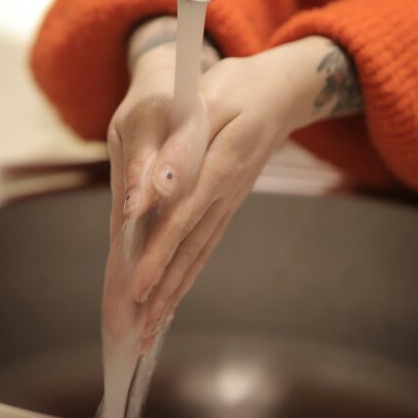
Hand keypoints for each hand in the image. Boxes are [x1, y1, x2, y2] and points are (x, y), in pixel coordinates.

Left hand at [106, 27, 362, 351]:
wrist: (280, 92)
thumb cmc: (239, 88)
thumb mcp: (211, 99)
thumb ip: (183, 142)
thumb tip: (159, 184)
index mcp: (222, 164)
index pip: (184, 217)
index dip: (160, 253)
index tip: (138, 284)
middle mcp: (227, 192)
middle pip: (190, 249)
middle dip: (162, 290)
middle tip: (139, 329)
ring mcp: (229, 203)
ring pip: (198, 254)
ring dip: (174, 293)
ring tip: (151, 330)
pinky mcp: (226, 206)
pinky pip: (205, 246)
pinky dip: (187, 275)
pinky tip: (172, 299)